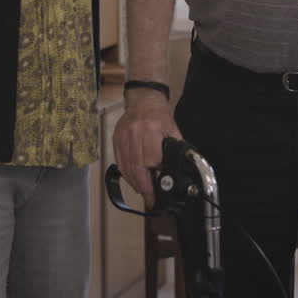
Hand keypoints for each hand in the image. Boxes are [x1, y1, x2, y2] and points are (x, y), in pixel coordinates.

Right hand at [112, 89, 182, 205]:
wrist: (143, 99)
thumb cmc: (160, 116)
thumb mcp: (173, 130)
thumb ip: (176, 149)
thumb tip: (182, 169)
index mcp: (151, 131)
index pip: (150, 160)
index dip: (153, 179)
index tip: (157, 192)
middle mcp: (135, 134)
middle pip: (136, 167)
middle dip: (143, 186)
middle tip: (149, 198)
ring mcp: (123, 136)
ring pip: (125, 166)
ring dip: (133, 182)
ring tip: (142, 191)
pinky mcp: (116, 139)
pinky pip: (118, 161)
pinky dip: (125, 173)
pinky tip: (132, 180)